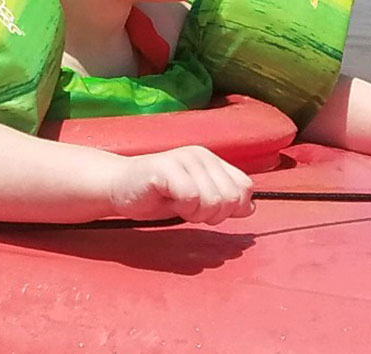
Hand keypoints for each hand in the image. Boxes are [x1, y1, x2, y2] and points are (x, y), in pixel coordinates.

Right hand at [107, 145, 255, 224]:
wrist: (119, 187)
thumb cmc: (158, 195)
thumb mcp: (198, 199)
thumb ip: (224, 200)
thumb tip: (251, 207)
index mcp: (212, 160)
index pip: (244, 188)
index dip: (231, 208)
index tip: (208, 210)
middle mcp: (201, 155)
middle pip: (230, 198)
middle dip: (212, 214)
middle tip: (189, 209)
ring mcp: (183, 159)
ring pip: (212, 200)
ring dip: (195, 213)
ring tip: (178, 205)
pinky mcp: (165, 168)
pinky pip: (190, 198)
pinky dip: (182, 208)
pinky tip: (168, 201)